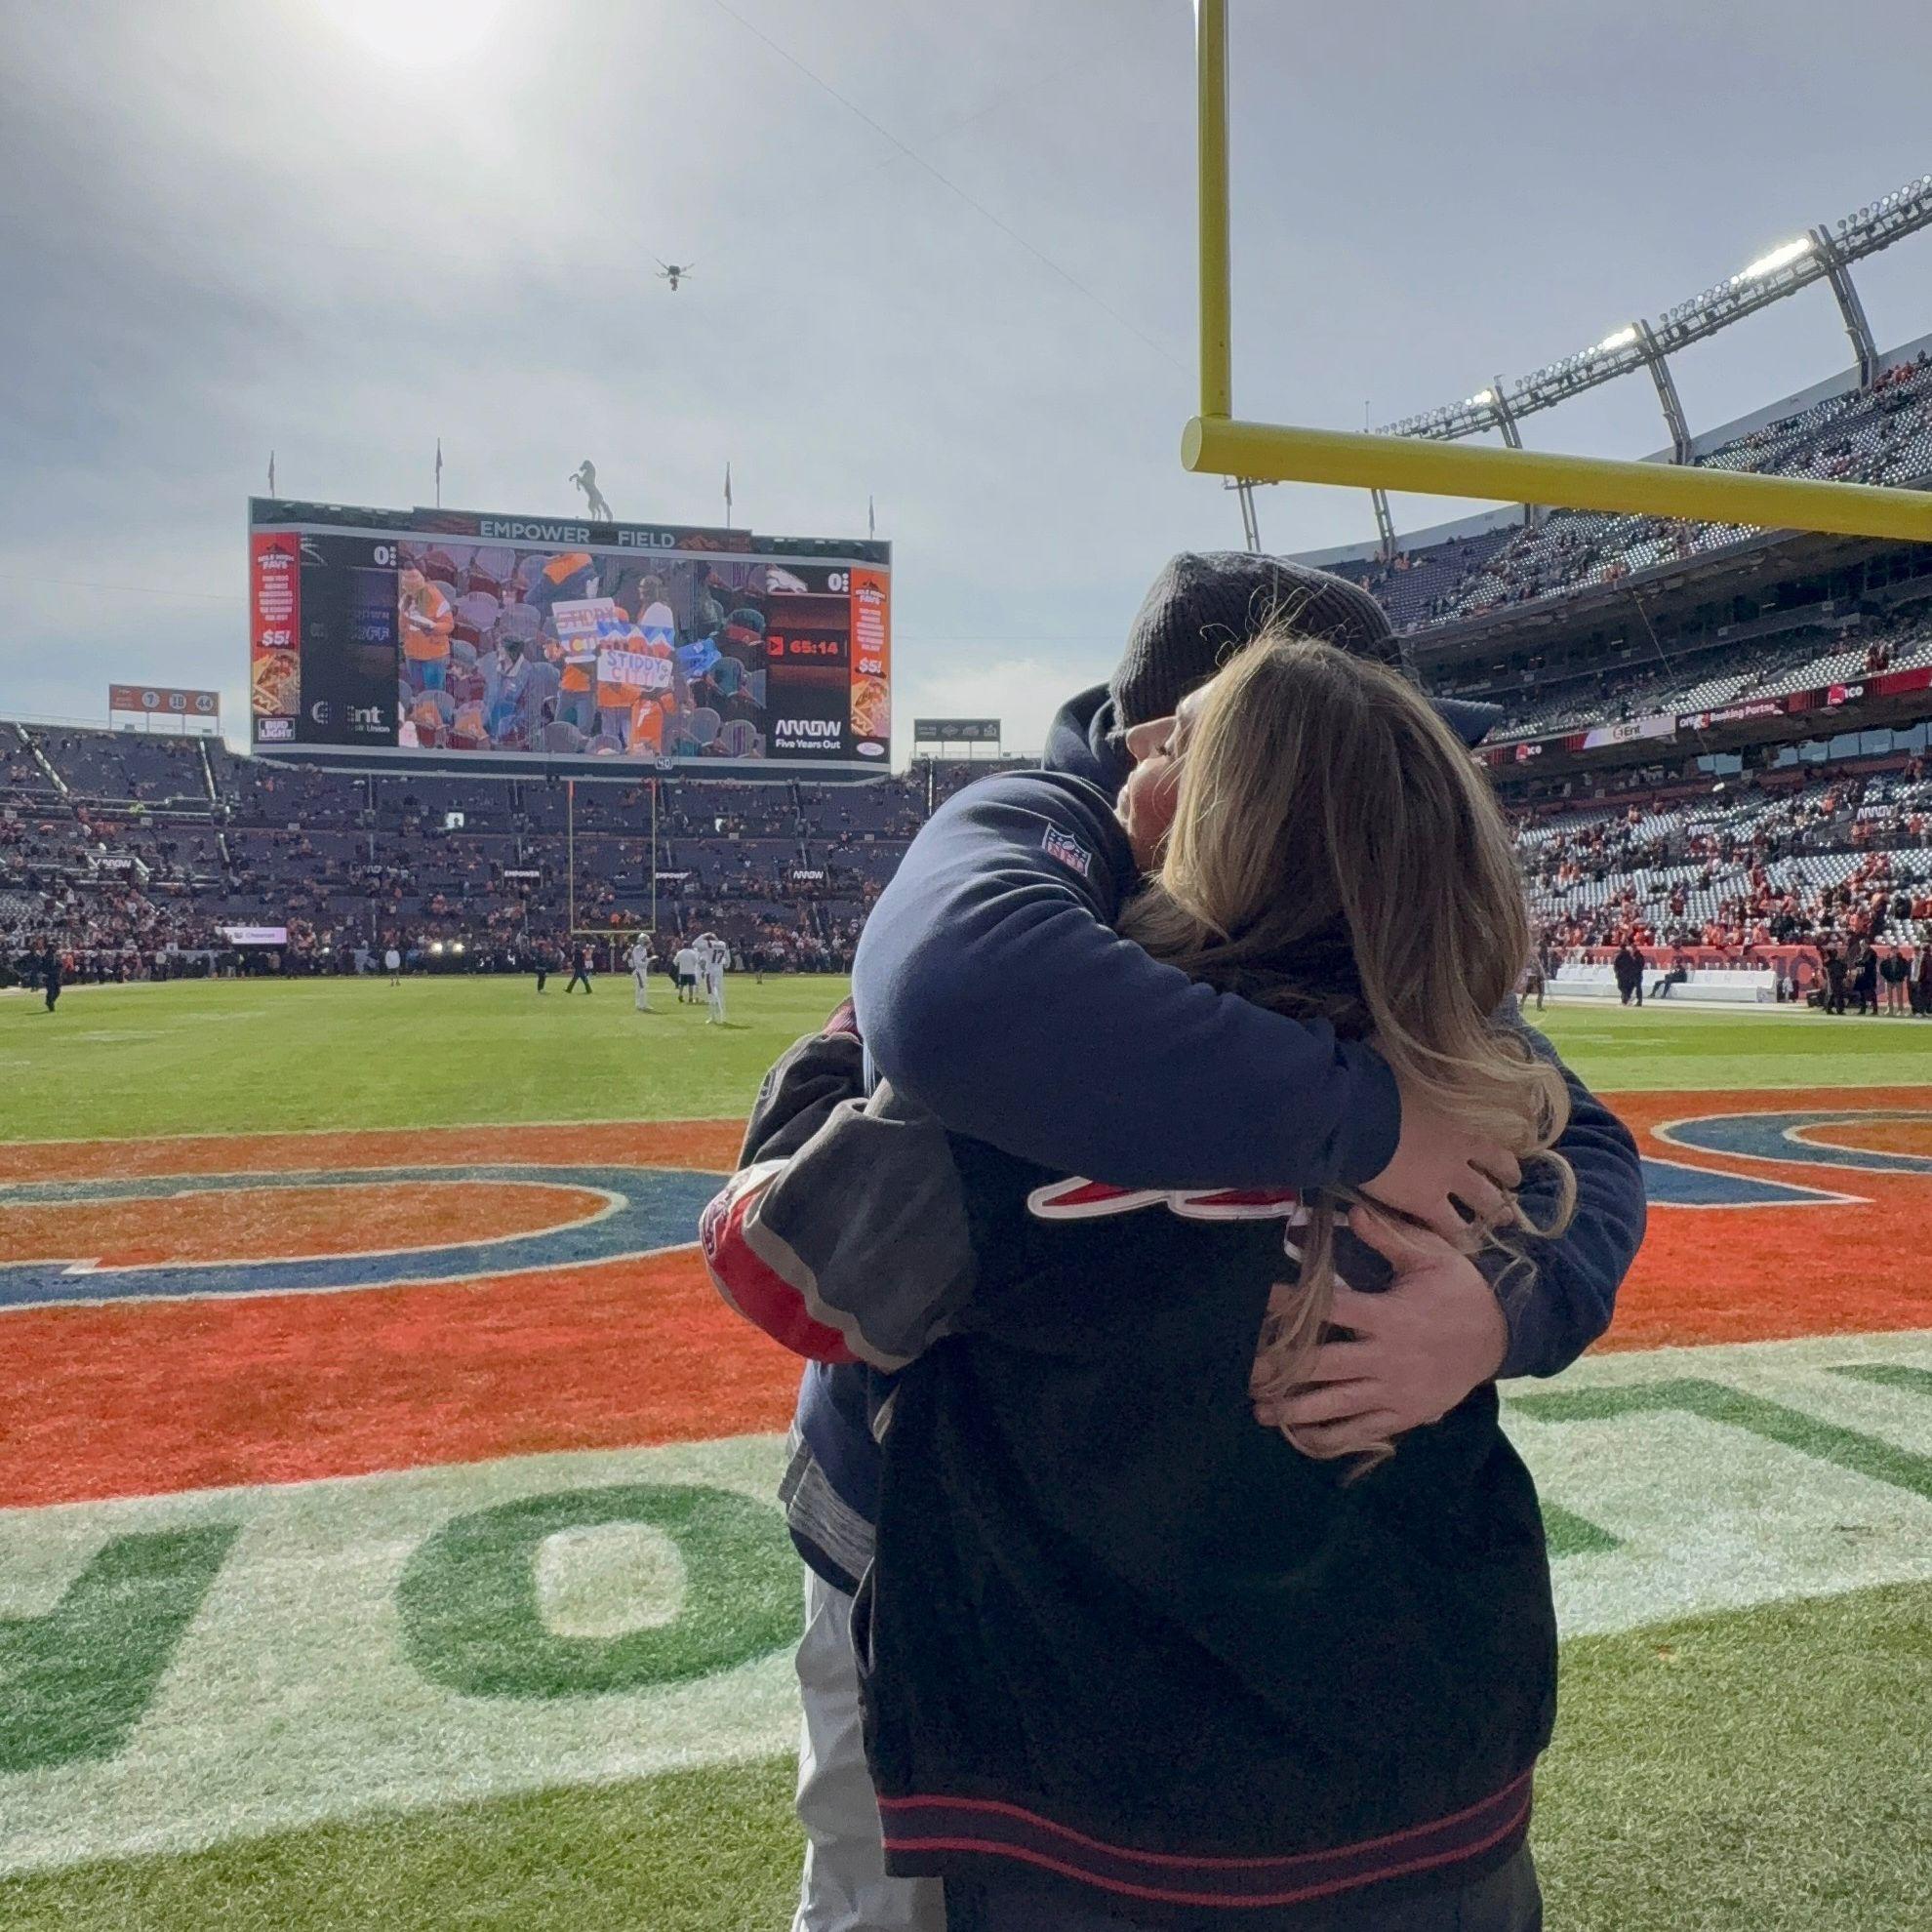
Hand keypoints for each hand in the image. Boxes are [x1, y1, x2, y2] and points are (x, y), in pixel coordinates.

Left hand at [1253, 1206, 1508, 1453]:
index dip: (1290, 1308)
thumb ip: (1389, 1237)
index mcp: (1388, 1316)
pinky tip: (1301, 1437)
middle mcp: (1386, 1358)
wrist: (1502, 1336)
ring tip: (1261, 1410)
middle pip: (1322, 1367)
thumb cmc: (1460, 1290)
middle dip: (1280, 1372)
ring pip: (1336, 1406)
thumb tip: (1354, 1210)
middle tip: (1244, 1372)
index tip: (1257, 1305)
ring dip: (1295, 1411)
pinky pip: (1361, 1432)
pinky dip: (1330, 1438)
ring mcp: (1394, 1392)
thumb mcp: (1431, 1256)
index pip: (1330, 1311)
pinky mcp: (1404, 1415)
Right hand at [1359, 1079, 1520, 1245]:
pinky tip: (1463, 1243)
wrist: (1359, 1118)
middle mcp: (1465, 1149)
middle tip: (1509, 1188)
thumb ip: (1428, 1079)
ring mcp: (1448, 1178)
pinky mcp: (1426, 1202)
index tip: (1507, 1154)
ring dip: (1493, 1211)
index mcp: (1465, 1115)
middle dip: (1507, 1180)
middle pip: (1500, 1168)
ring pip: (1483, 1201)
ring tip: (1498, 1219)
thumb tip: (1428, 1064)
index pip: (1498, 1133)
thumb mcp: (1415, 1074)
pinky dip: (1459, 1236)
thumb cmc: (1381, 1086)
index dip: (1504, 1146)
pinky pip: (1451, 1226)